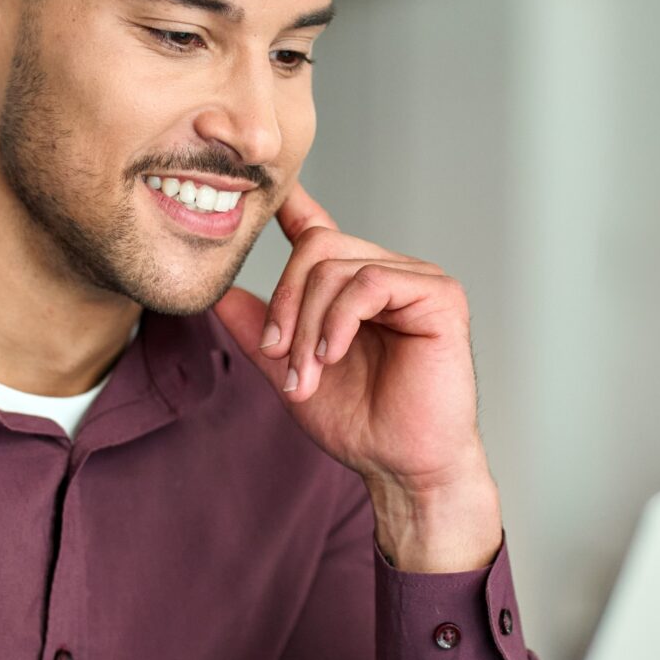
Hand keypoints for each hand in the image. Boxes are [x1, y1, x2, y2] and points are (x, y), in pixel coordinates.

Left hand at [212, 183, 501, 571]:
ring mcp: (417, 280)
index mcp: (355, 288)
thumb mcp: (291, 373)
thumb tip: (219, 296)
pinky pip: (370, 283)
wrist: (402, 467)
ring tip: (308, 374)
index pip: (319, 230)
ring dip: (308, 326)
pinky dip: (338, 320)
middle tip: (278, 357)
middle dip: (286, 305)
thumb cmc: (361, 424)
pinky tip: (333, 355)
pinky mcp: (439, 296)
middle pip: (317, 248)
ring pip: (336, 267)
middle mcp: (387, 274)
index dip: (291, 206)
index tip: (262, 192)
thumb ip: (259, 333)